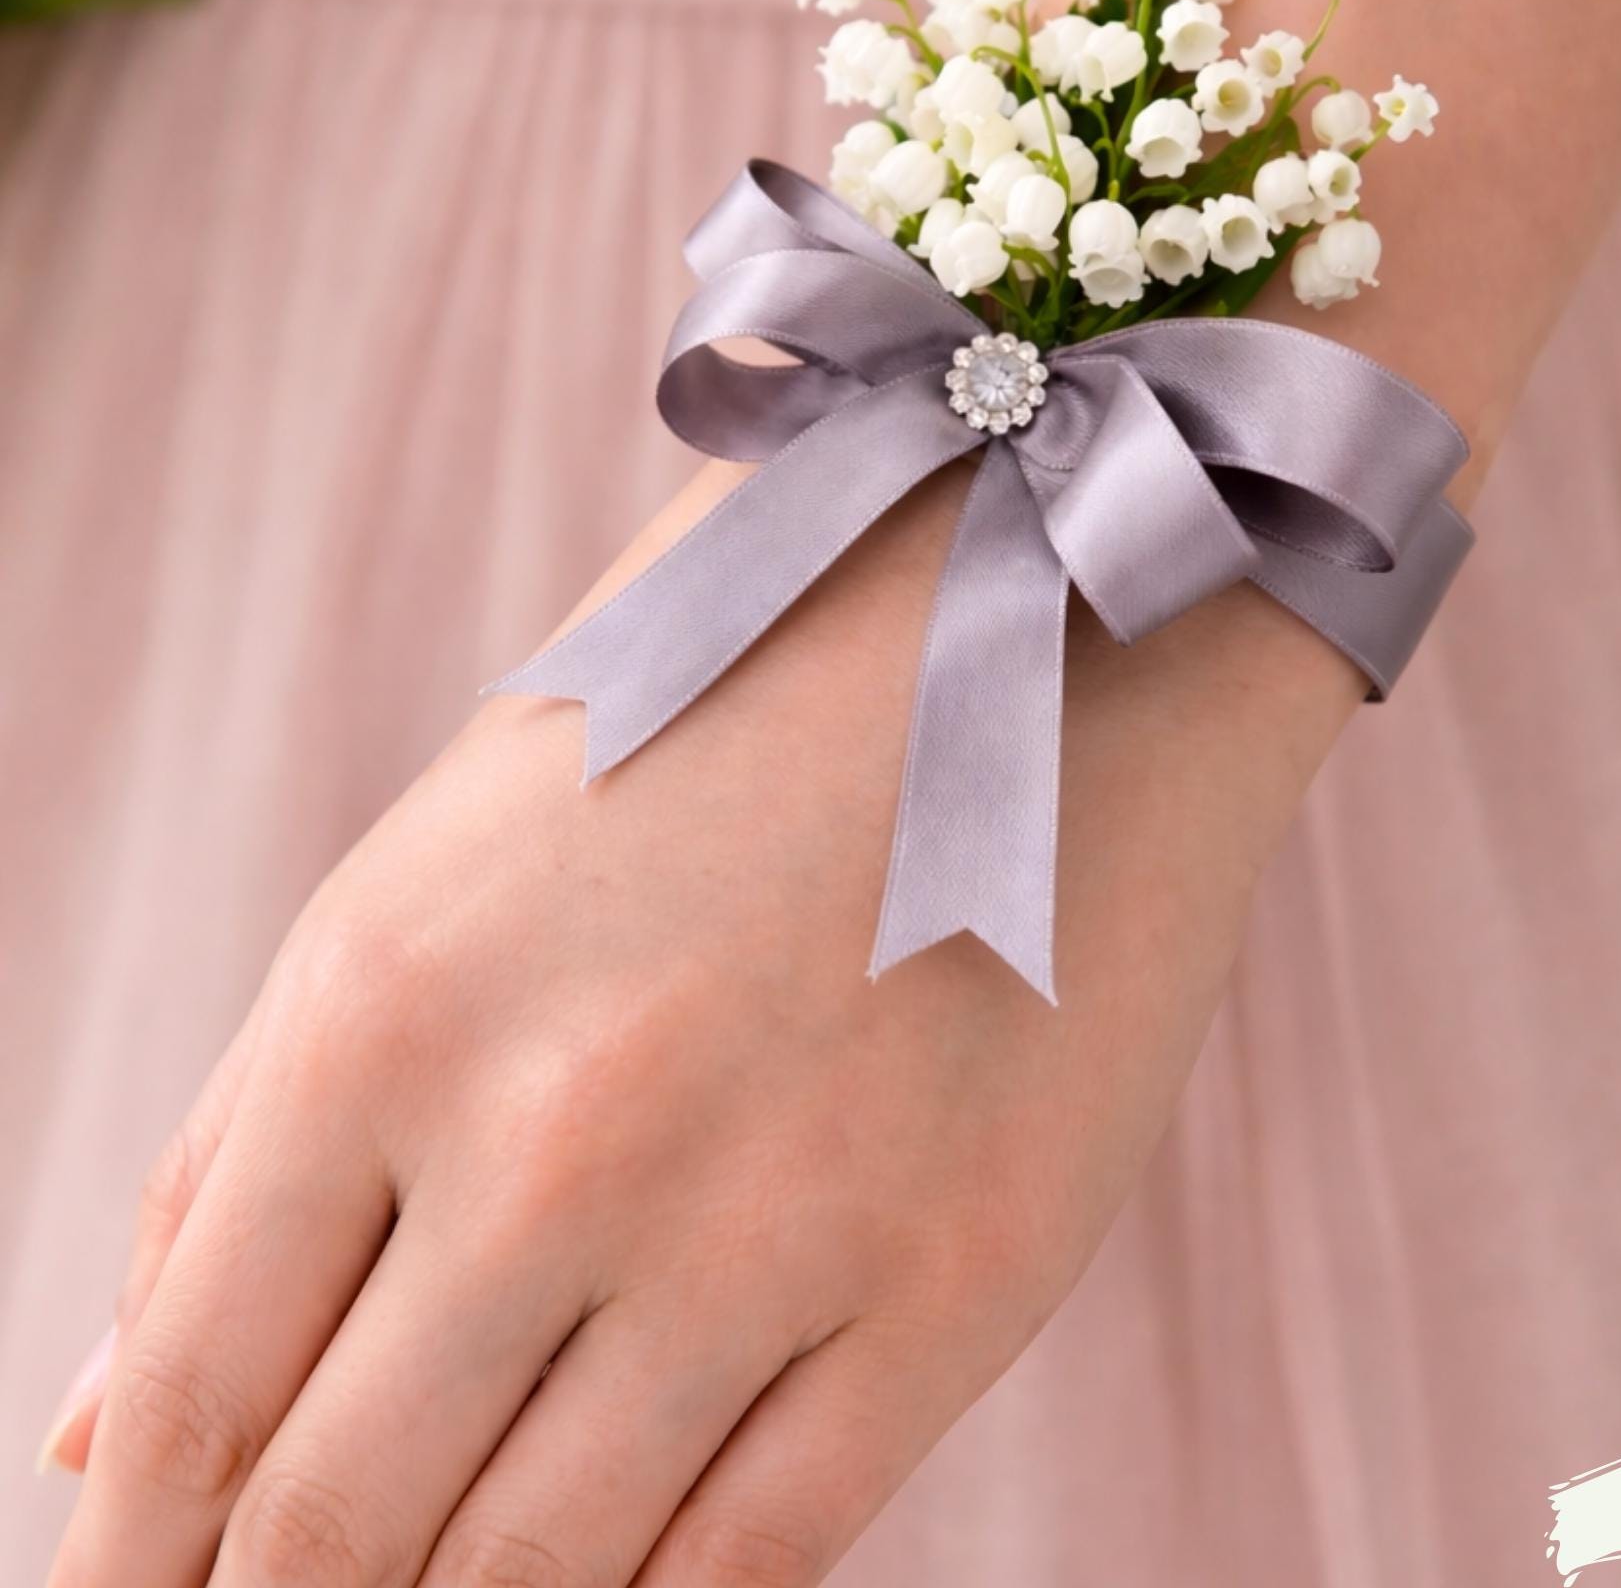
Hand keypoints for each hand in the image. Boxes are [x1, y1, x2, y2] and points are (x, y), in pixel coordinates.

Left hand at [44, 459, 1354, 1586]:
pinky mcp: (958, 1282)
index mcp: (388, 1004)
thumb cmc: (715, 714)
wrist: (1048, 607)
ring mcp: (770, 1223)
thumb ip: (251, 1140)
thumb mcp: (442, 864)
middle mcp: (557, 1137)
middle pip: (338, 1530)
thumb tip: (95, 1434)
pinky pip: (749, 1562)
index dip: (134, 1568)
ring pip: (540, 1584)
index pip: (194, 1400)